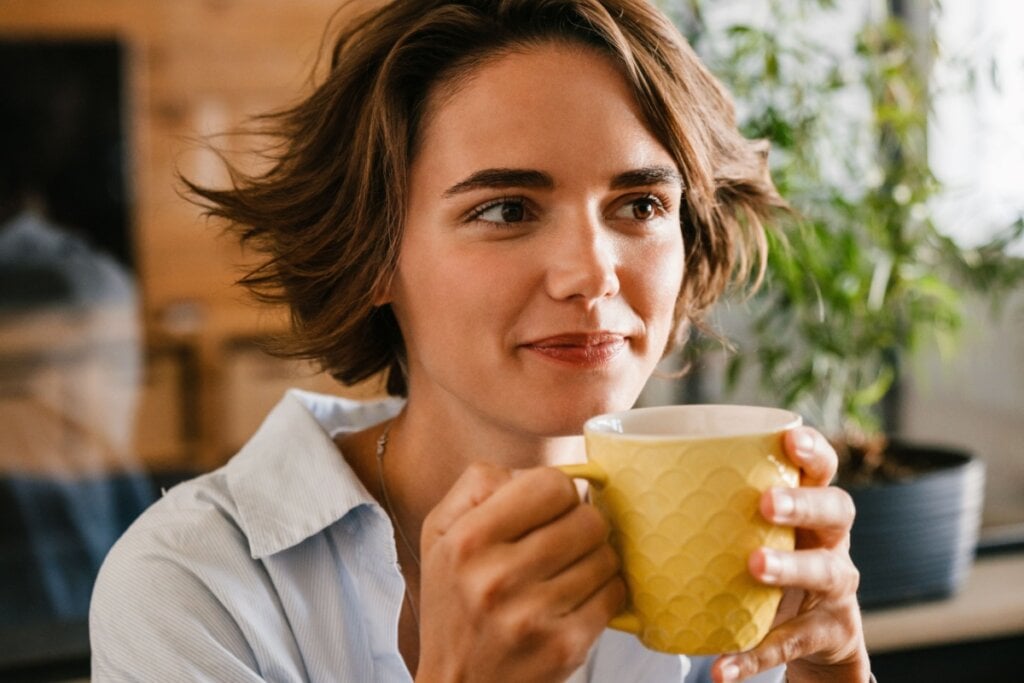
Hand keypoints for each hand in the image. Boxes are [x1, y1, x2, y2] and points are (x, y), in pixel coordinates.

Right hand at [416, 463, 624, 682]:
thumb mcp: (439, 533)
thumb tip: (534, 471)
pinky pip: (614, 594)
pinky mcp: (565, 647)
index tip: (549, 509)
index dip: (558, 492)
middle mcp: (497, 578)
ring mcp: (533, 616)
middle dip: (581, 524)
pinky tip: (576, 598)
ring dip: (593, 558)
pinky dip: (603, 591)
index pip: (551, 483)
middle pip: (587, 518)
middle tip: (563, 541)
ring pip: (605, 555)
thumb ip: (478, 484)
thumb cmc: (452, 603)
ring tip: (566, 572)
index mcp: (468, 541)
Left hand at [712, 427, 871, 682]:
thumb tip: (609, 480)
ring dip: (790, 567)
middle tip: (766, 503)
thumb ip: (704, 504)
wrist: (813, 634)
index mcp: (809, 504)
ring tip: (755, 566)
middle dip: (802, 503)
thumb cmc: (765, 557)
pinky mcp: (829, 633)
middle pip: (835, 509)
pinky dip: (756, 655)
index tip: (789, 438)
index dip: (812, 450)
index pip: (822, 467)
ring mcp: (836, 586)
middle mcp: (831, 539)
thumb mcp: (749, 529)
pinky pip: (792, 642)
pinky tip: (723, 668)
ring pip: (826, 571)